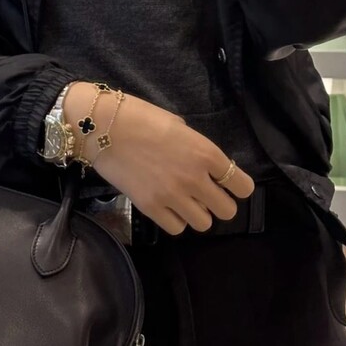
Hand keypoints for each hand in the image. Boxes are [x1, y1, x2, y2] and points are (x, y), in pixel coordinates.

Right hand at [64, 83, 254, 236]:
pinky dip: (175, 220)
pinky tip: (167, 206)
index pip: (242, 186)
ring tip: (183, 201)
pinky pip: (177, 228)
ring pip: (203, 224)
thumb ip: (197, 150)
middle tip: (205, 195)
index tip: (226, 184)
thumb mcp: (180, 127)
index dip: (237, 187)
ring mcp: (172, 195)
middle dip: (219, 203)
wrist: (103, 126)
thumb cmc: (142, 117)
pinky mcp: (150, 207)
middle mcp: (195, 178)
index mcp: (206, 153)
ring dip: (196, 213)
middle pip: (227, 211)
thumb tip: (205, 167)